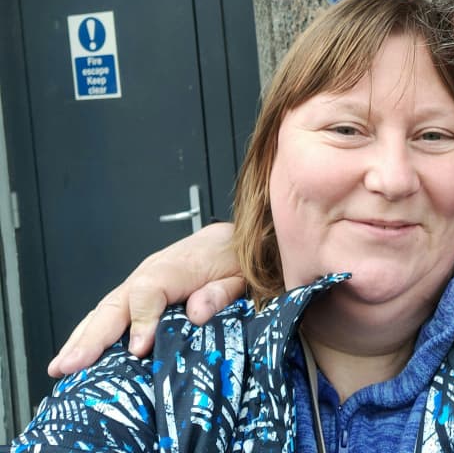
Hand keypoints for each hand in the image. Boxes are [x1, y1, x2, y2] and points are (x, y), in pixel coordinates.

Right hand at [47, 222, 243, 376]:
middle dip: (94, 335)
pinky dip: (90, 331)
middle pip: (118, 300)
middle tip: (74, 364)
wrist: (231, 239)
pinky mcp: (138, 290)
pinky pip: (110, 310)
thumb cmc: (235, 257)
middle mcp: (153, 270)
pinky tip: (76, 352)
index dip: (142, 320)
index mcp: (180, 265)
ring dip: (83, 336)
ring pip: (107, 307)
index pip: (150, 289)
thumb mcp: (241, 274)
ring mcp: (141, 279)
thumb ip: (221, 292)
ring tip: (62, 366)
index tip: (138, 349)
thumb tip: (197, 313)